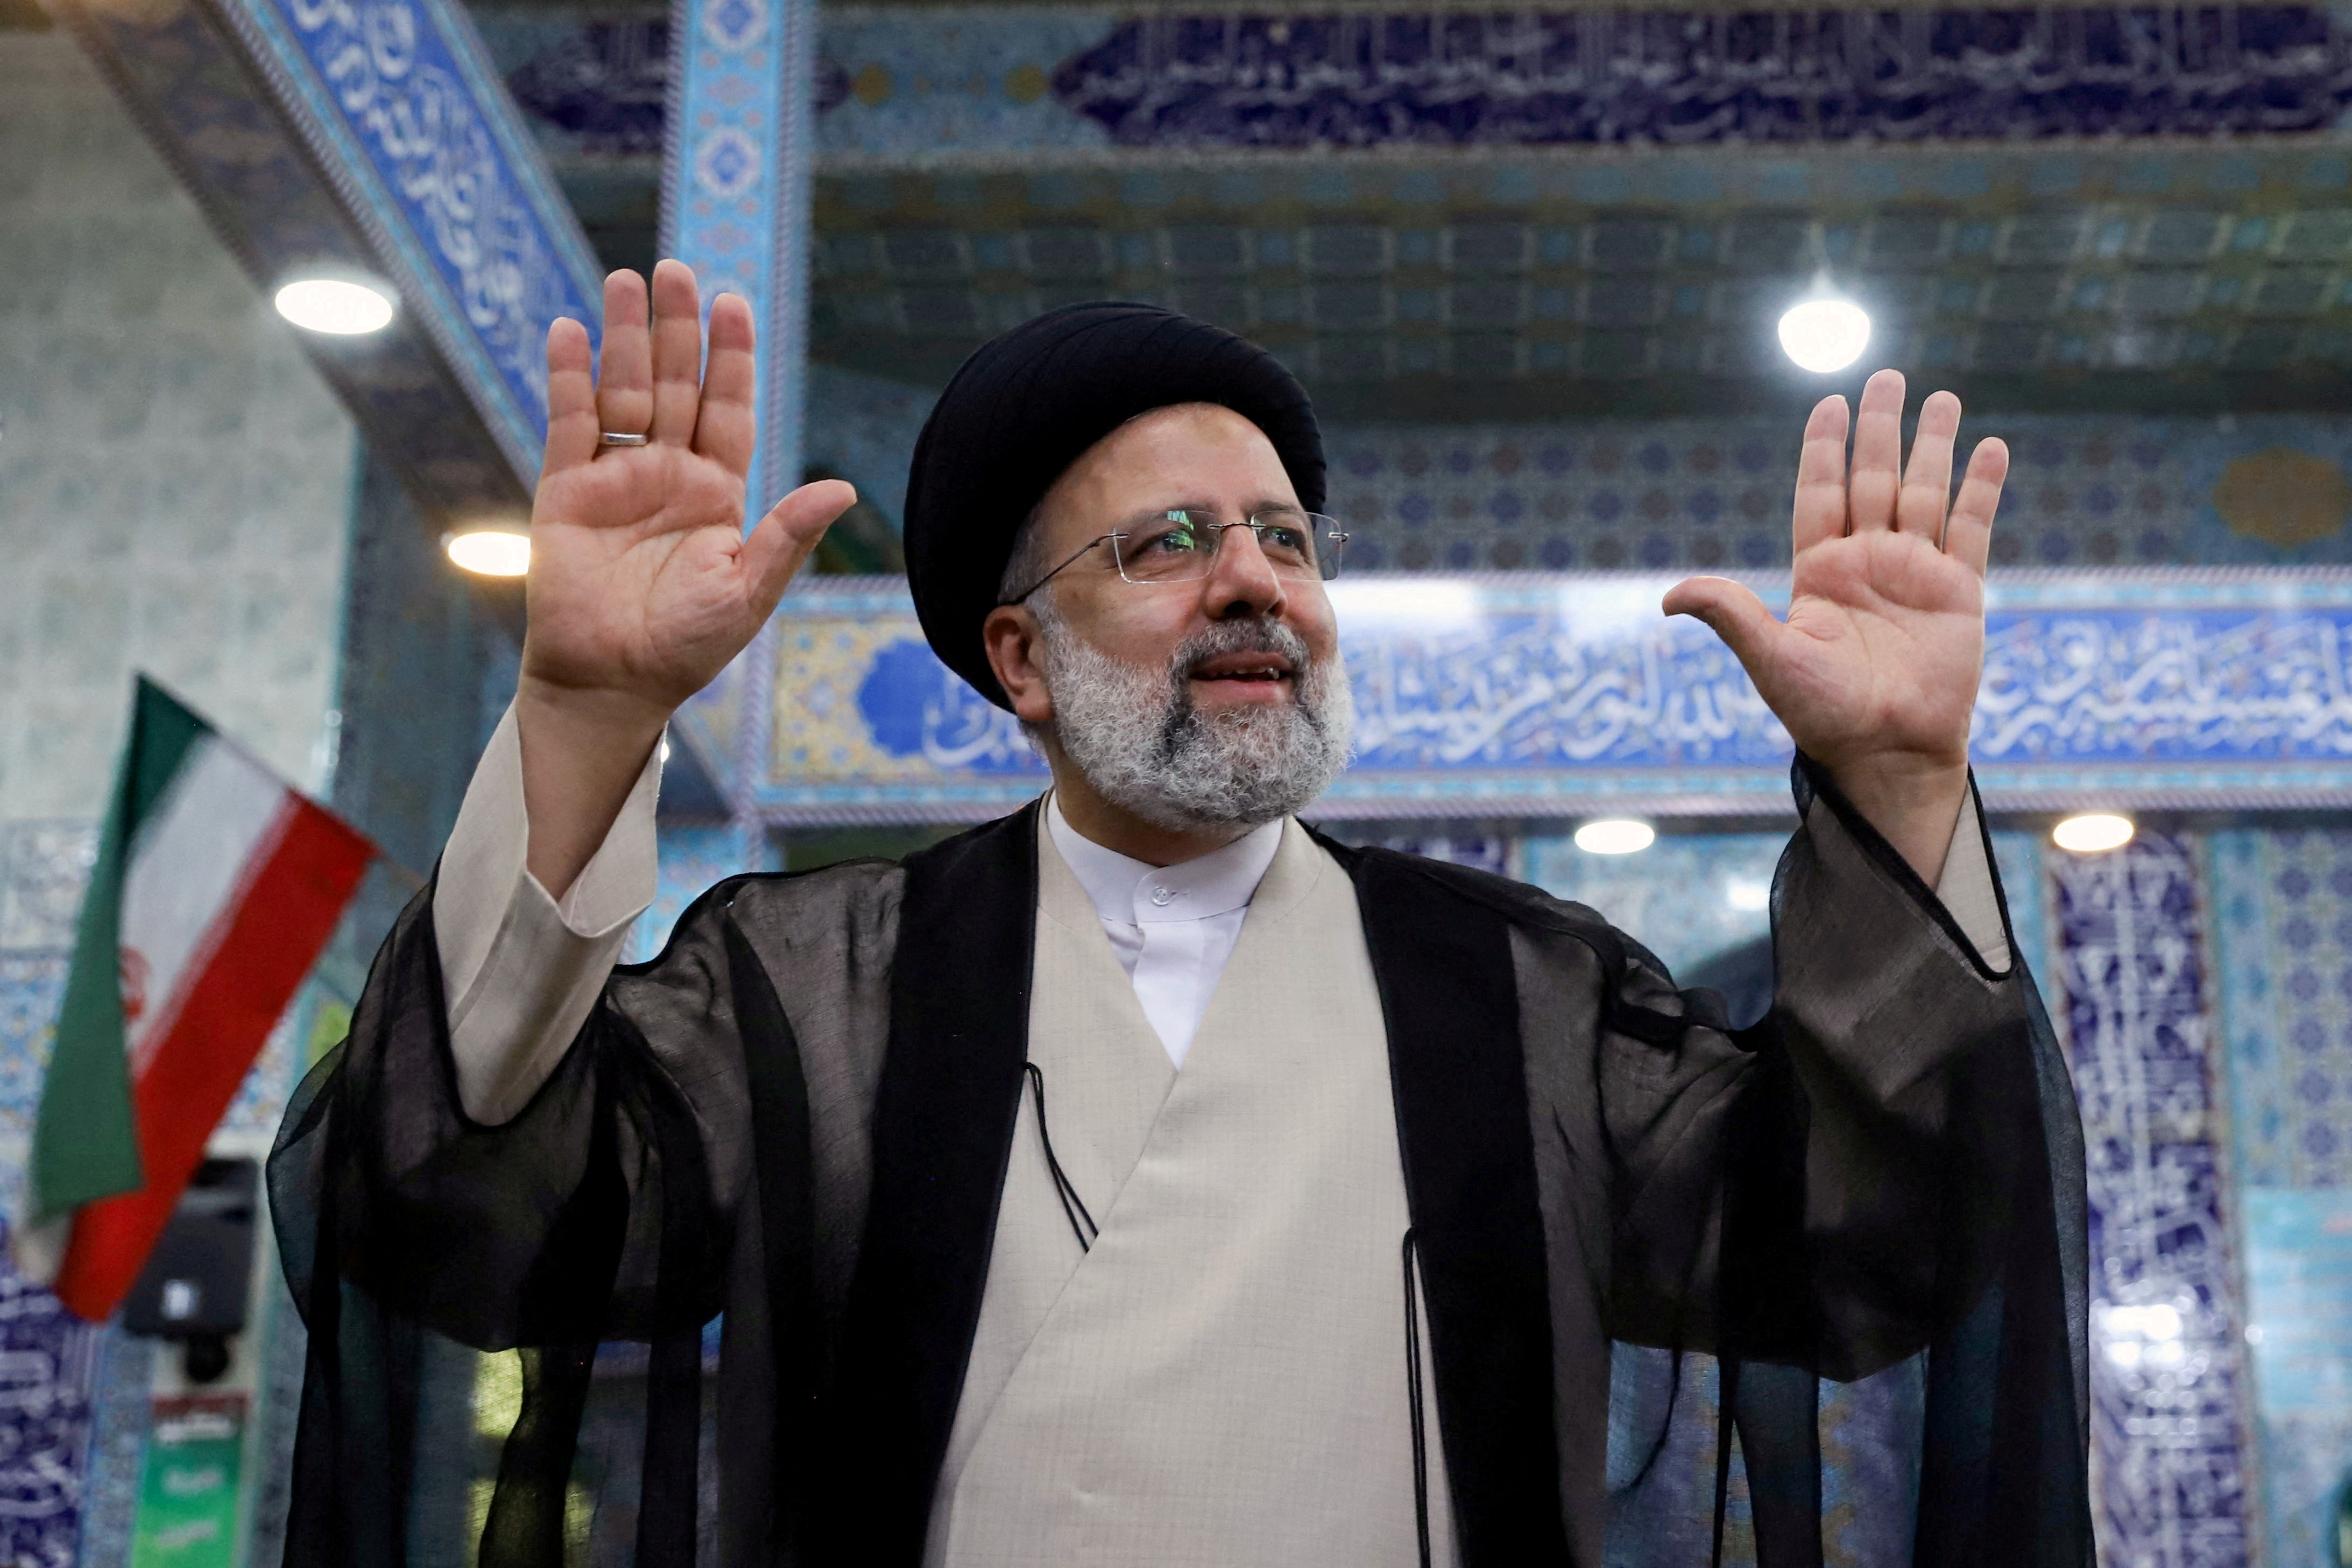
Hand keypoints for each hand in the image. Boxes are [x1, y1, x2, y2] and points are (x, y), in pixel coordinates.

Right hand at [515, 261, 855, 895]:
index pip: (727, 409)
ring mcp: (615, 479)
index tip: (735, 303)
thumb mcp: (748, 590)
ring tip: (627, 278)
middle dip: (679, 328)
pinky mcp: (566, 492)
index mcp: (717, 494)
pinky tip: (569, 331)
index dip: (731, 357)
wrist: (613, 684)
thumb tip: (841, 487)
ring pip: (624, 391)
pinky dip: (568, 378)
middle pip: (676, 385)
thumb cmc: (686, 646)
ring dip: (625, 336)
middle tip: (678, 269)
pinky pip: (569, 424)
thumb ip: (787, 535)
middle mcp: (668, 475)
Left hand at [1662, 370, 2006, 881]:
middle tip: (1886, 376)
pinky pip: (1971, 529)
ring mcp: (1915, 573)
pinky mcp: (1959, 592)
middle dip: (1880, 429)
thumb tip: (1669, 597)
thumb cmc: (1824, 713)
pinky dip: (1981, 489)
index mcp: (1820, 572)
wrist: (1886, 753)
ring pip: (1925, 492)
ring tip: (1942, 397)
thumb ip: (1731, 615)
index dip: (1824, 447)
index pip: (1820, 492)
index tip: (1830, 401)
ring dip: (1934, 445)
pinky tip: (1989, 449)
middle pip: (1873, 478)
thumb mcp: (1771, 659)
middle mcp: (1867, 563)